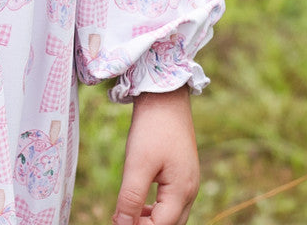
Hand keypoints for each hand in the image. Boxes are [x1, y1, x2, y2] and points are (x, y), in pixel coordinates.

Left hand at [112, 87, 199, 224]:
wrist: (165, 95)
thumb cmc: (152, 127)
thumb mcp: (138, 163)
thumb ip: (131, 197)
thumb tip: (122, 224)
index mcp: (182, 191)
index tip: (116, 221)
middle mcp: (190, 190)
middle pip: (170, 224)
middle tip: (120, 220)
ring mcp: (188, 181)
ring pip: (172, 215)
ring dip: (151, 220)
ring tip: (126, 214)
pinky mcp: (182, 173)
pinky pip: (171, 201)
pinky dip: (156, 208)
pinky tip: (139, 202)